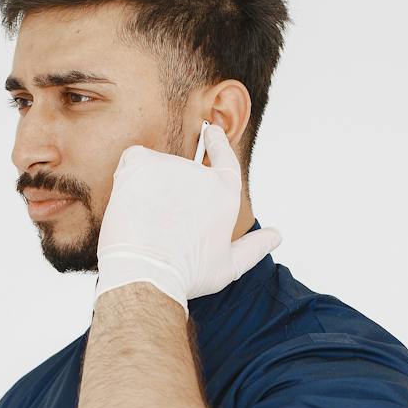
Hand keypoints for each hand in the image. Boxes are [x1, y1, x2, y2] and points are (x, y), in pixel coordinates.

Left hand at [95, 120, 270, 312]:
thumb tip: (276, 236)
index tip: (213, 132)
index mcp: (225, 194)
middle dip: (169, 194)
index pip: (224, 158)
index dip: (218, 143)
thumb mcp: (228, 267)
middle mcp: (202, 174)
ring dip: (148, 188)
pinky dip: (130, 175)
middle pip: (181, 174)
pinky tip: (131, 200)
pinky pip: (134, 158)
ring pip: (156, 168)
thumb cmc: (185, 275)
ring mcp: (172, 165)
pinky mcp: (143, 163)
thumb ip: (254, 247)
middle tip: (160, 228)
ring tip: (145, 223)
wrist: (146, 275)